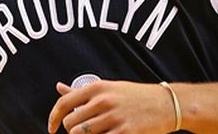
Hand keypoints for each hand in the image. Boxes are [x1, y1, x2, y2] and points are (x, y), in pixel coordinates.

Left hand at [47, 80, 174, 133]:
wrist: (166, 104)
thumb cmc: (135, 96)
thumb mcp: (109, 88)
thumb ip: (82, 91)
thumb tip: (59, 88)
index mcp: (98, 88)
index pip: (64, 103)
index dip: (53, 118)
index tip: (52, 128)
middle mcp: (104, 101)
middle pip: (71, 124)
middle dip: (72, 132)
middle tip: (81, 132)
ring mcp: (114, 118)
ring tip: (95, 133)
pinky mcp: (125, 133)